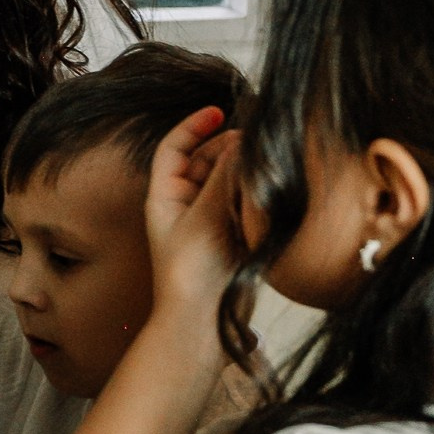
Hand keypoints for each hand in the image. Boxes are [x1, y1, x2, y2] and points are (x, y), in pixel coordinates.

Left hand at [145, 107, 246, 315]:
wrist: (200, 322)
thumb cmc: (190, 274)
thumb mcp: (204, 218)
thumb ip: (223, 179)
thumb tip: (241, 143)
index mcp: (164, 197)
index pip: (174, 148)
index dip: (194, 126)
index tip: (219, 111)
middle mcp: (184, 206)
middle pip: (204, 161)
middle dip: (226, 146)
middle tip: (253, 139)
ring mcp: (208, 221)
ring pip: (226, 181)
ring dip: (242, 169)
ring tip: (262, 160)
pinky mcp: (231, 237)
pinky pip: (242, 203)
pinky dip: (253, 192)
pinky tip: (269, 187)